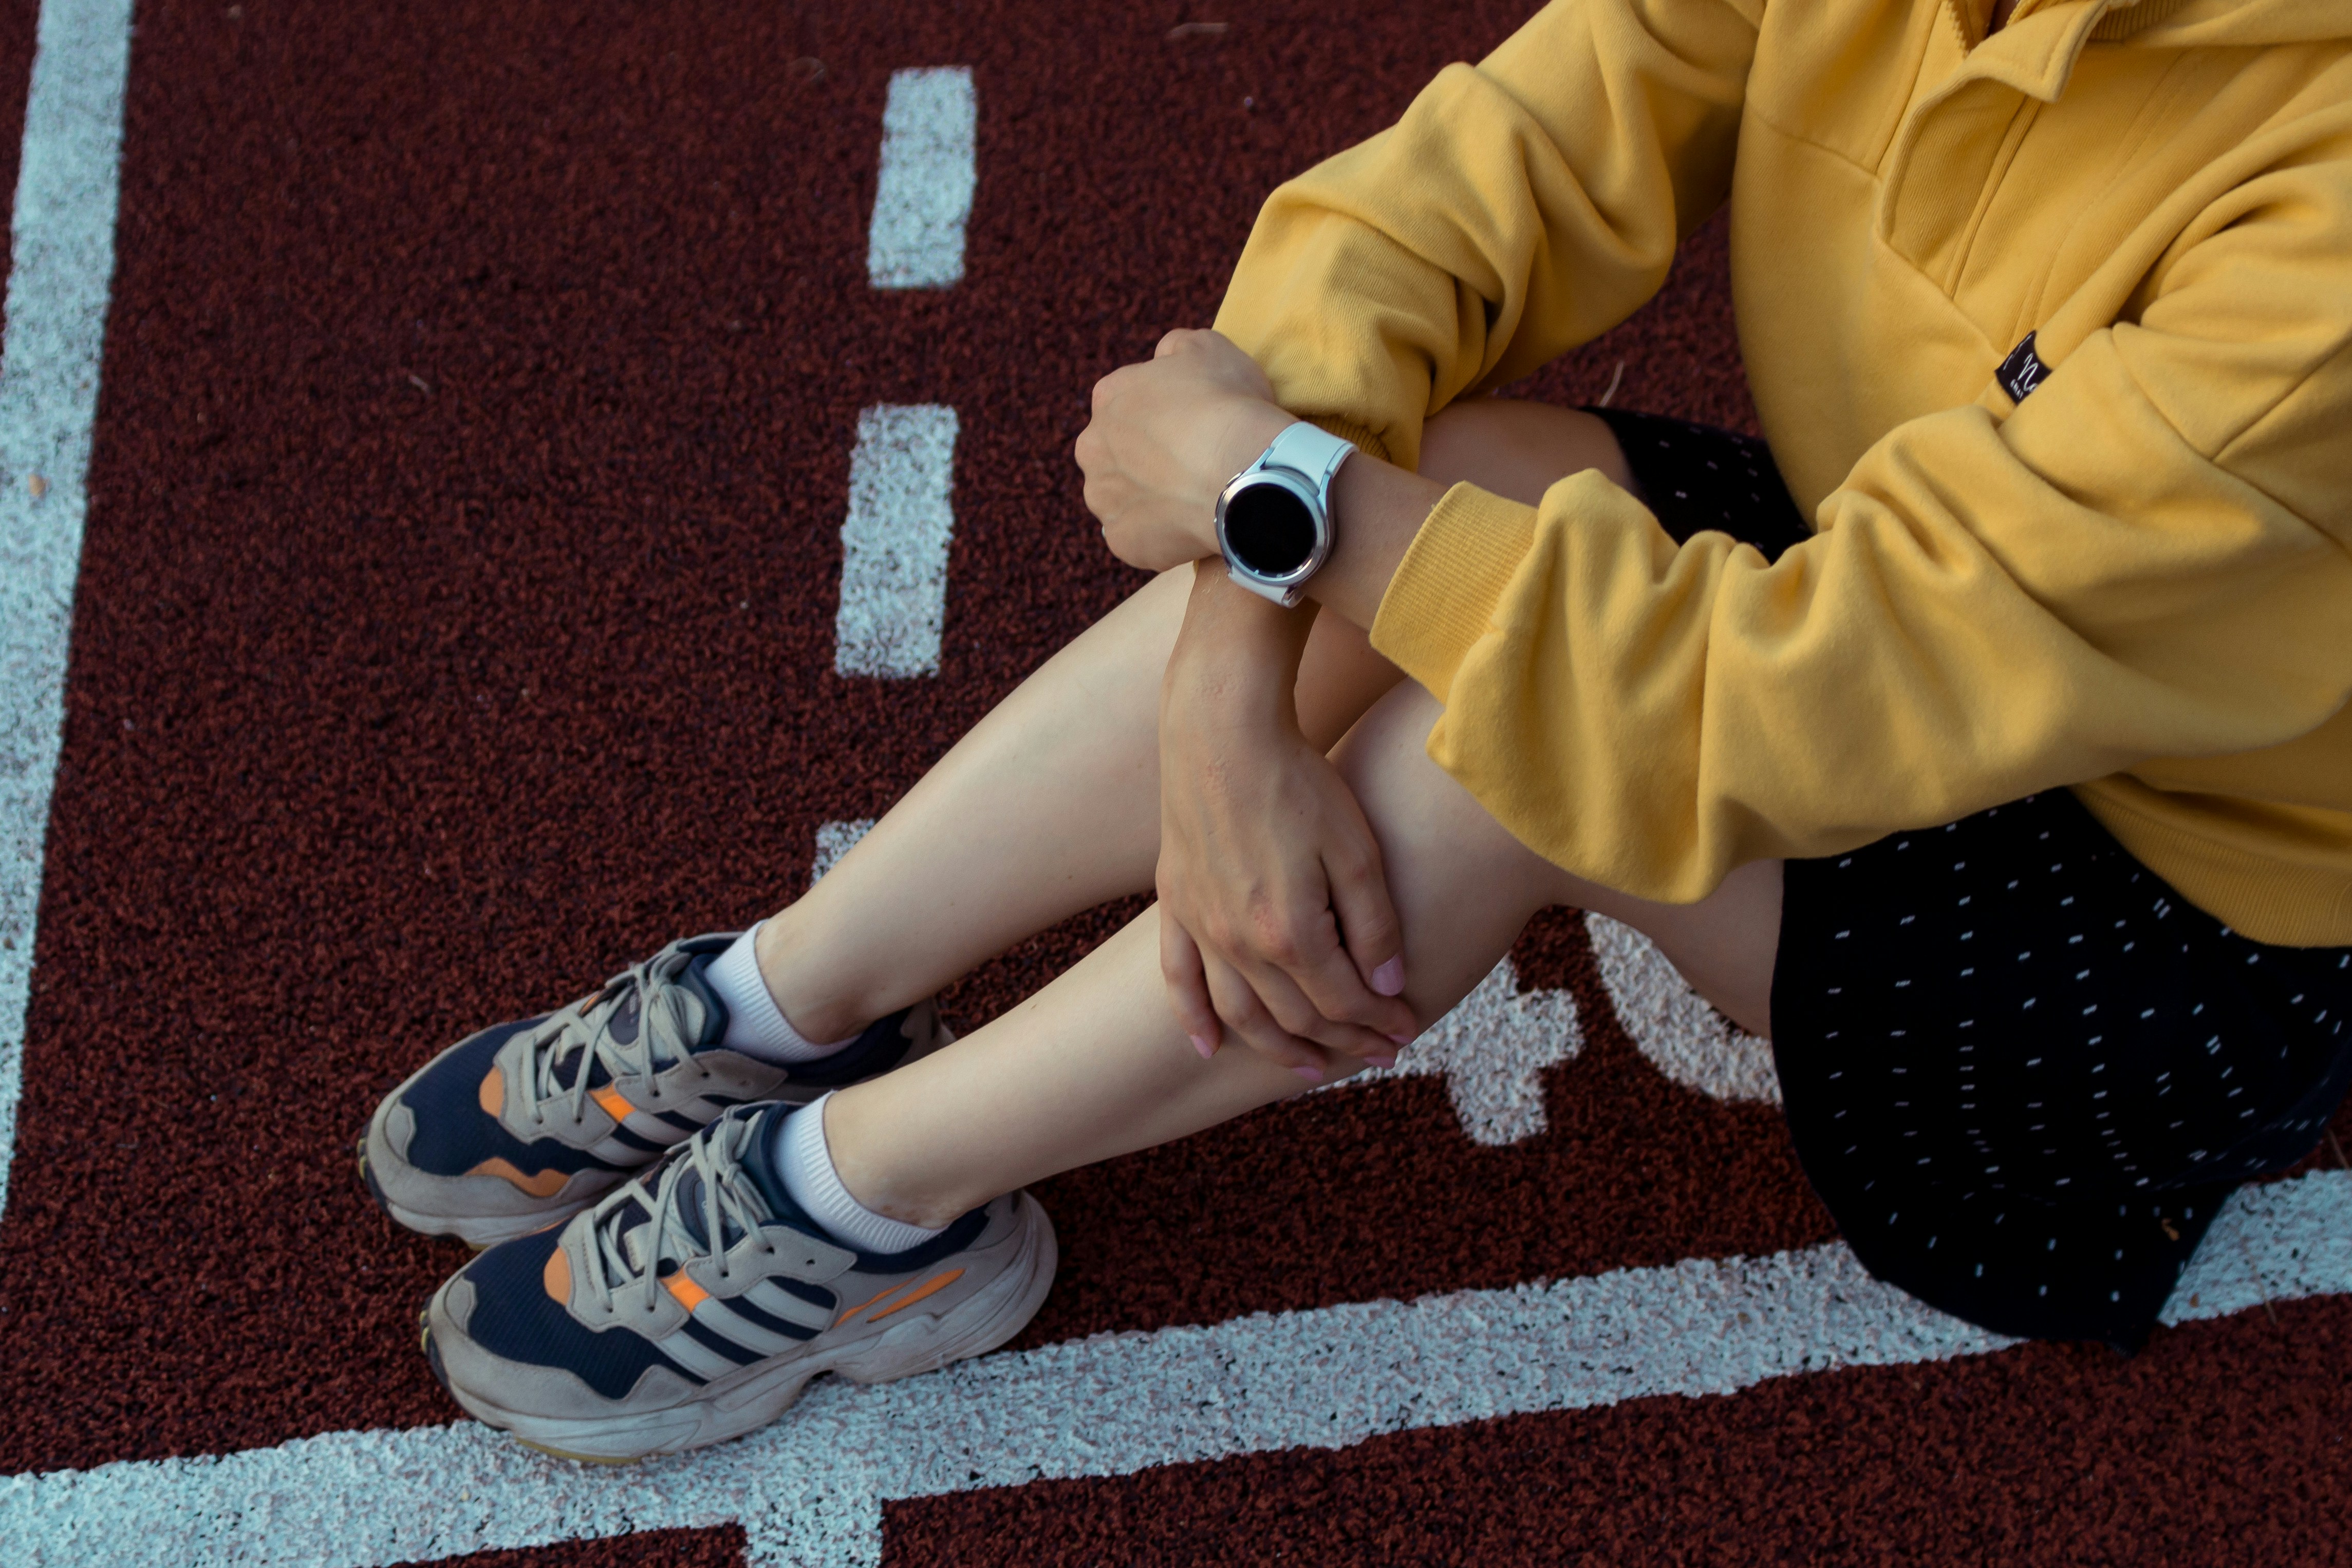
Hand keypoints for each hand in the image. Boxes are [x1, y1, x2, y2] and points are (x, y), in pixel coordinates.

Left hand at [1076, 329, 1293, 571]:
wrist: (1241, 471)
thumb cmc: (1228, 405)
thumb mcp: (1207, 348)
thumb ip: (1176, 349)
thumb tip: (1165, 357)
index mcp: (1109, 396)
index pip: (1128, 402)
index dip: (1163, 414)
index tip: (1191, 423)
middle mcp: (1092, 446)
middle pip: (1116, 451)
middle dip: (1145, 457)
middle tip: (1190, 463)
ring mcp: (1103, 498)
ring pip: (1121, 497)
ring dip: (1148, 497)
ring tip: (1192, 497)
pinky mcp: (1122, 540)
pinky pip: (1138, 538)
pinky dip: (1161, 534)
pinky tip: (1190, 525)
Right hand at [1154, 576, 1418, 1079]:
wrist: (1221, 731)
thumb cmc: (1298, 782)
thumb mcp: (1356, 850)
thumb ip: (1373, 926)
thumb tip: (1389, 988)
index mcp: (1290, 932)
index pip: (1343, 1001)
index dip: (1379, 1022)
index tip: (1409, 1030)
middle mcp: (1239, 942)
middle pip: (1296, 1015)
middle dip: (1343, 1040)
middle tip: (1378, 1052)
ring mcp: (1200, 926)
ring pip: (1240, 1013)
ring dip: (1276, 1048)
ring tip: (1309, 1067)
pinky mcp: (1174, 903)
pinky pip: (1177, 978)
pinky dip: (1191, 1018)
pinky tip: (1206, 1047)